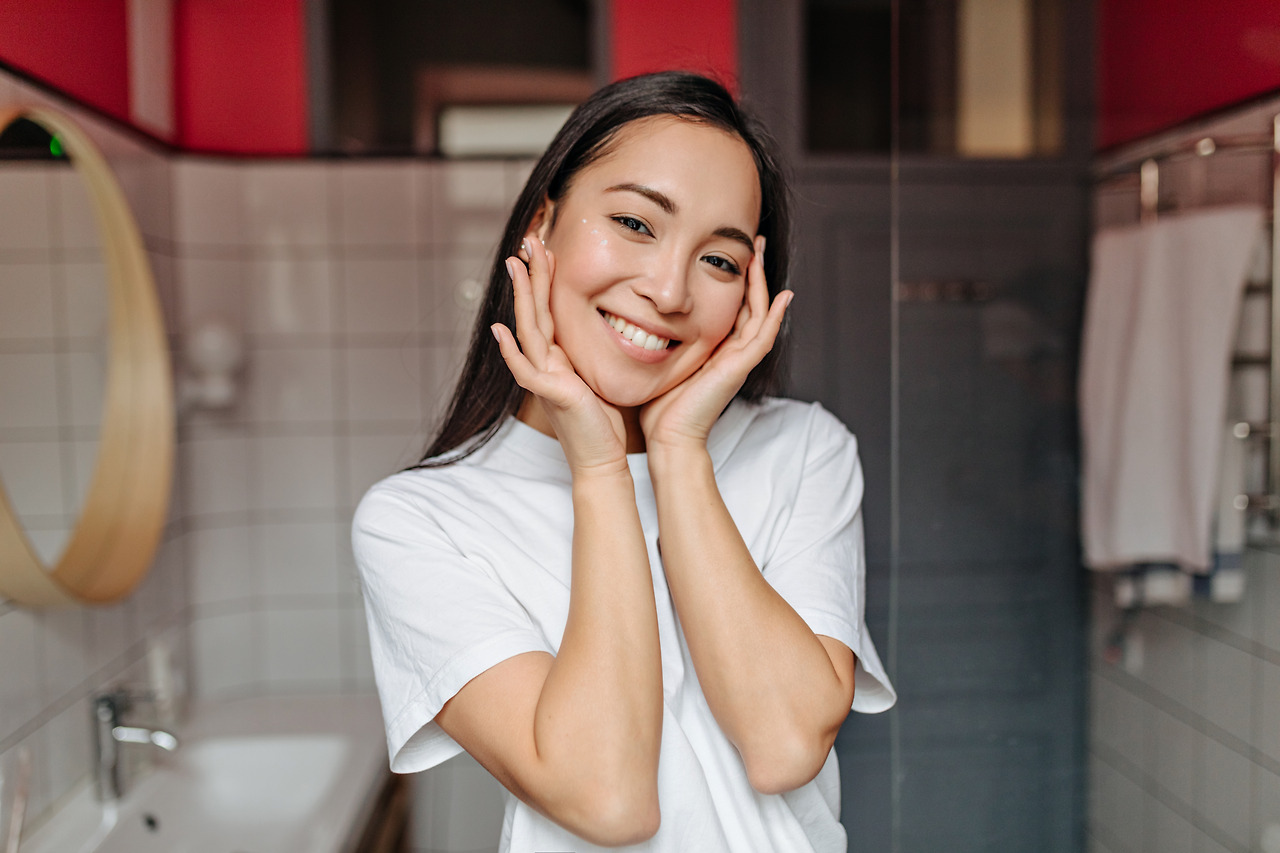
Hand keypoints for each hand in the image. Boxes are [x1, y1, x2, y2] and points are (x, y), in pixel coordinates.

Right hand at [491, 235, 629, 473]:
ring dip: (522, 297)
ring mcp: (544, 378)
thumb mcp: (599, 375)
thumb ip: (592, 352)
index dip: (546, 279)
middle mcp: (546, 363)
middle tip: (527, 240)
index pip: (549, 309)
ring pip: (528, 330)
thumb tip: (611, 326)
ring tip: (515, 264)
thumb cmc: (604, 422)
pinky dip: (511, 351)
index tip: (548, 248)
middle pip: (534, 311)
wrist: (602, 458)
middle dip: (531, 275)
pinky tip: (500, 331)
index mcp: (558, 357)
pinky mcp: (550, 395)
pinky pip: (524, 370)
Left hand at [640, 235, 791, 453]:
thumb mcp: (658, 359)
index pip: (730, 304)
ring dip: (762, 282)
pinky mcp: (740, 369)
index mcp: (714, 348)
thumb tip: (634, 313)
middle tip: (752, 241)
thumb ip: (656, 338)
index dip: (732, 277)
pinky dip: (775, 316)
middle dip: (752, 271)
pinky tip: (783, 296)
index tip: (727, 249)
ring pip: (759, 313)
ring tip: (761, 253)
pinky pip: (763, 337)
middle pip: (749, 302)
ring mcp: (739, 360)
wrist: (669, 437)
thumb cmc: (659, 406)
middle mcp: (731, 351)